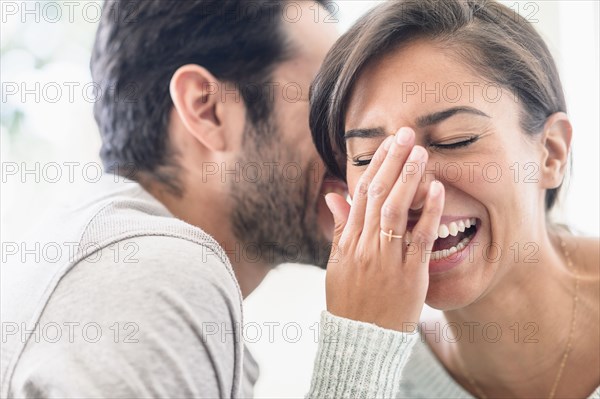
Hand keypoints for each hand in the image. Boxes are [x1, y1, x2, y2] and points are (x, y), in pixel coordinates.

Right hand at [324, 127, 443, 331]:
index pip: (360, 194)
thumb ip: (339, 228)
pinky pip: (420, 239)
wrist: (360, 340)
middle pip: (377, 195)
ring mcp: (386, 260)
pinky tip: (437, 189)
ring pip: (395, 210)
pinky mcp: (409, 275)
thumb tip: (334, 195)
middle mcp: (365, 246)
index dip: (374, 166)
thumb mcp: (337, 263)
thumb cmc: (349, 301)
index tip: (387, 144)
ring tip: (420, 152)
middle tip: (406, 134)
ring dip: (407, 178)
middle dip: (392, 161)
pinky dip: (429, 212)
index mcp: (348, 241)